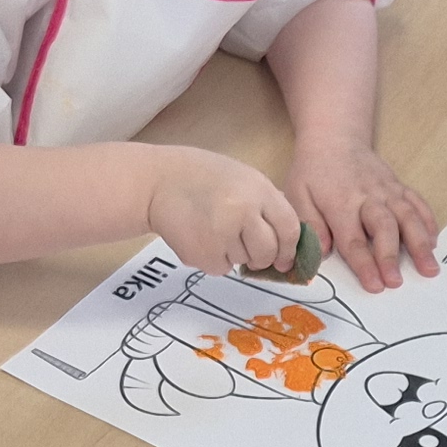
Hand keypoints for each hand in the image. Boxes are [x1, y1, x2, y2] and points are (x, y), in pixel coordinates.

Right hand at [142, 148, 302, 275]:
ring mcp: (222, 235)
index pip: (289, 228)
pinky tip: (201, 237)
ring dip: (234, 254)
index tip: (284, 258)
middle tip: (251, 252)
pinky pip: (221, 268)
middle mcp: (243, 212)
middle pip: (268, 252)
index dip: (289, 248)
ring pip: (244, 261)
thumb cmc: (201, 178)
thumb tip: (288, 240)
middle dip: (263, 258)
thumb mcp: (243, 178)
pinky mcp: (203, 254)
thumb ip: (266, 205)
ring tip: (214, 229)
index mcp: (258, 190)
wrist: (156, 183)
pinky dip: (214, 259)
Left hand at [285, 136, 438, 292]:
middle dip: (391, 256)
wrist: (334, 137)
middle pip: (384, 228)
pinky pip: (417, 203)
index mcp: (340, 203)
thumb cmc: (314, 171)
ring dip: (420, 243)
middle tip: (397, 282)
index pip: (353, 239)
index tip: (375, 285)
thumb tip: (323, 252)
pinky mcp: (398, 186)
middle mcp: (367, 197)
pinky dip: (428, 221)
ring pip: (407, 216)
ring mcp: (387, 190)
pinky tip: (434, 241)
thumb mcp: (298, 194)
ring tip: (429, 268)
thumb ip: (310, 224)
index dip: (364, 264)